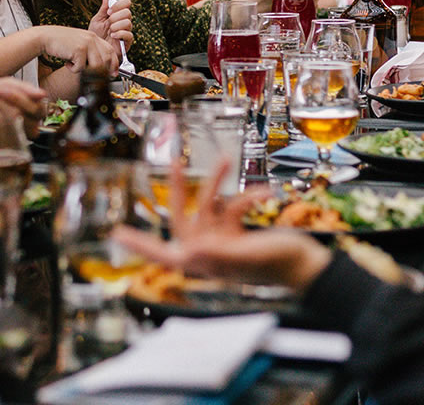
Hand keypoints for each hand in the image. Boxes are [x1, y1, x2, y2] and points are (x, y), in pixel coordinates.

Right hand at [34, 25, 119, 73]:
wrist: (46, 37)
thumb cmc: (61, 42)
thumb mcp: (79, 44)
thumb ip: (90, 52)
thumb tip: (102, 67)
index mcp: (93, 37)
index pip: (110, 51)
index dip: (114, 64)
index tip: (113, 74)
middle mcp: (92, 39)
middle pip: (106, 60)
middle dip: (101, 71)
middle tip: (92, 75)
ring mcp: (86, 44)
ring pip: (96, 66)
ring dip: (85, 70)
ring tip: (74, 65)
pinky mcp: (79, 49)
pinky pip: (81, 67)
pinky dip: (73, 69)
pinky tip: (67, 63)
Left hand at [88, 0, 134, 48]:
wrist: (94, 50)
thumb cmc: (96, 35)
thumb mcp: (98, 19)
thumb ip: (103, 8)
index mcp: (118, 14)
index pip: (126, 3)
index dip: (119, 4)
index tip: (108, 11)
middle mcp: (124, 21)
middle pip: (128, 12)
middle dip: (116, 16)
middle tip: (108, 22)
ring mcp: (126, 31)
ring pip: (128, 22)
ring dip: (116, 26)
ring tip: (109, 31)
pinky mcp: (127, 42)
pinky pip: (129, 34)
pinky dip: (120, 34)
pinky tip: (112, 36)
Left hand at [110, 161, 332, 291]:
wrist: (307, 265)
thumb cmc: (280, 266)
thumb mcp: (248, 258)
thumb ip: (220, 256)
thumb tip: (188, 252)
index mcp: (205, 261)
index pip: (163, 253)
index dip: (139, 244)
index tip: (116, 233)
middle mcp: (209, 251)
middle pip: (184, 217)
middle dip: (180, 189)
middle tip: (174, 163)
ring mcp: (223, 240)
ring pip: (210, 204)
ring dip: (218, 182)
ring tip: (224, 158)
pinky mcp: (238, 232)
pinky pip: (234, 206)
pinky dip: (248, 196)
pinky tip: (264, 192)